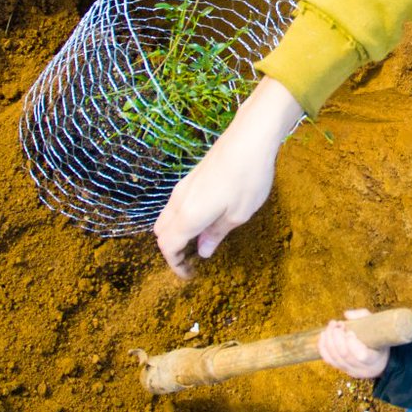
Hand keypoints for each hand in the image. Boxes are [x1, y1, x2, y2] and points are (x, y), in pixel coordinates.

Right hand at [153, 77, 304, 276]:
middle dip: (172, 250)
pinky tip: (204, 218)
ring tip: (199, 241)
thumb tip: (202, 250)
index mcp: (188, 215)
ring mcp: (184, 186)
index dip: (176, 264)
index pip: (168, 246)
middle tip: (192, 260)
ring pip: (166, 216)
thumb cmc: (248, 178)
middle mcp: (179, 201)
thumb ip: (217, 233)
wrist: (250, 137)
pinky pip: (176, 204)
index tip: (189, 275)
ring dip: (176, 233)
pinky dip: (181, 218)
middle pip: (161, 232)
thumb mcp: (239, 214)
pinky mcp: (192, 176)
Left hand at [318, 309, 389, 378]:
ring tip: (331, 326)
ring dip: (329, 340)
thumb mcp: (377, 326)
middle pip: (344, 356)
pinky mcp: (341, 369)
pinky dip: (323, 347)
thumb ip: (363, 316)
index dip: (352, 343)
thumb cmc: (378, 339)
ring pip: (335, 358)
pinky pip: (328, 360)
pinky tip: (323, 335)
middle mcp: (362, 369)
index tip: (350, 331)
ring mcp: (351, 371)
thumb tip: (346, 314)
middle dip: (337, 338)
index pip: (361, 355)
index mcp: (375, 359)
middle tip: (336, 324)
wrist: (379, 359)